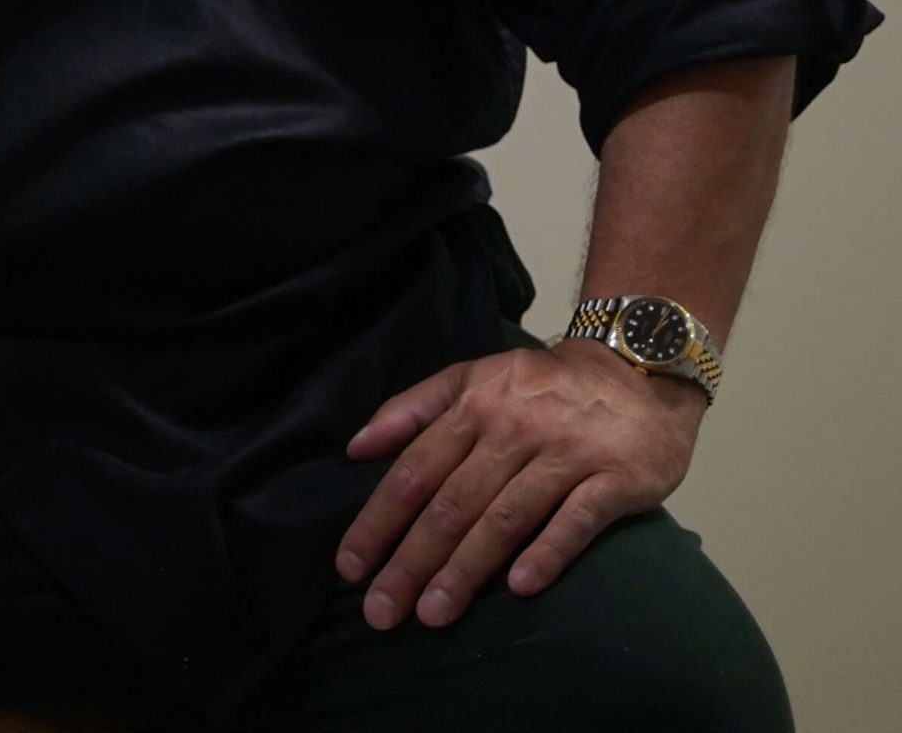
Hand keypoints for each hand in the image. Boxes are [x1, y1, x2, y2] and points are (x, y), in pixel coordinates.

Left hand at [335, 340, 704, 630]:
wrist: (635, 368)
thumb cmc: (538, 385)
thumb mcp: (470, 377)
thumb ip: (411, 408)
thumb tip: (355, 447)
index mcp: (471, 407)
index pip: (413, 471)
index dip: (378, 520)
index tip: (350, 567)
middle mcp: (511, 430)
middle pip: (452, 503)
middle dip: (412, 561)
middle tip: (381, 612)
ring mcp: (564, 455)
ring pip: (505, 518)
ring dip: (466, 569)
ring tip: (434, 615)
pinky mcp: (615, 479)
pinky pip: (576, 520)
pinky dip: (547, 552)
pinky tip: (520, 588)